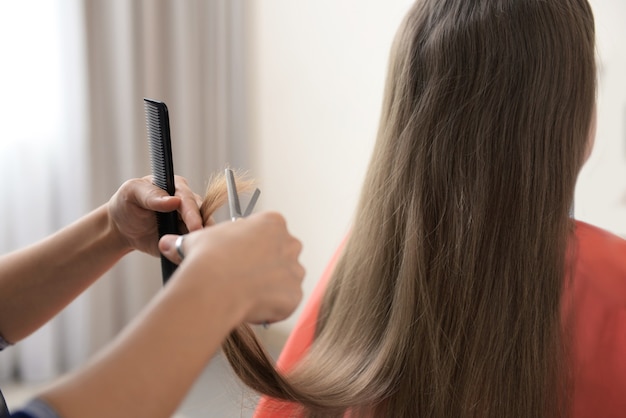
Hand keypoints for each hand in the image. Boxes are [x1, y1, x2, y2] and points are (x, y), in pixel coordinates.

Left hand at [108, 175, 202, 256]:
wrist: (122, 228)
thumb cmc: (127, 203)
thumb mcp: (133, 192)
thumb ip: (152, 195)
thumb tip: (174, 201)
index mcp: (178, 188)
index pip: (190, 200)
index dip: (193, 214)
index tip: (195, 227)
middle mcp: (188, 205)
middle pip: (202, 217)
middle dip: (201, 231)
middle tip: (199, 244)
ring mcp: (189, 223)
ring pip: (201, 233)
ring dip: (198, 243)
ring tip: (195, 254)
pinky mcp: (185, 239)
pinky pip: (193, 246)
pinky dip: (192, 253)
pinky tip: (188, 258)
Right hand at [159, 212, 304, 323]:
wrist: (214, 289)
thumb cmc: (207, 259)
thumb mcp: (196, 240)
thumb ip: (189, 240)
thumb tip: (167, 243)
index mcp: (272, 222)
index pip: (268, 233)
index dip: (252, 247)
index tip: (240, 258)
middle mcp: (290, 243)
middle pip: (282, 254)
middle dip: (266, 266)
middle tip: (243, 278)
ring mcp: (295, 270)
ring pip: (285, 279)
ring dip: (269, 287)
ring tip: (244, 294)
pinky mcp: (295, 296)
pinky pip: (285, 302)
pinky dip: (272, 307)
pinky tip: (251, 307)